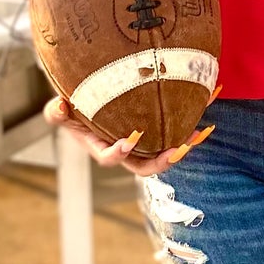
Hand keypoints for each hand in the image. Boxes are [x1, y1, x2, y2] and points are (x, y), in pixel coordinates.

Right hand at [43, 93, 214, 174]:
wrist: (92, 98)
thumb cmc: (74, 107)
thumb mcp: (60, 110)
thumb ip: (55, 112)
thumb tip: (60, 106)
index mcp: (103, 148)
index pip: (112, 158)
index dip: (121, 153)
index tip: (130, 141)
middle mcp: (126, 150)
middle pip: (146, 166)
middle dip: (163, 161)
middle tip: (178, 150)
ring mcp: (144, 142)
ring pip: (165, 150)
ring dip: (183, 145)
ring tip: (199, 133)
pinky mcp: (158, 129)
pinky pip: (176, 129)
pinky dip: (191, 118)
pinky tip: (208, 100)